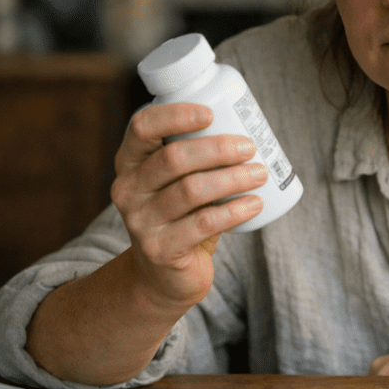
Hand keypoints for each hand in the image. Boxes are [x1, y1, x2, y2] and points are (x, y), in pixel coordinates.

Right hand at [110, 102, 267, 312]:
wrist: (165, 275)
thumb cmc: (183, 216)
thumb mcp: (178, 182)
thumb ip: (197, 157)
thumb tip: (247, 125)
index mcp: (130, 163)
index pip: (142, 128)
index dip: (176, 115)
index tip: (211, 113)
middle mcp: (127, 190)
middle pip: (173, 159)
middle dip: (218, 149)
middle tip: (250, 147)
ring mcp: (141, 222)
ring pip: (191, 190)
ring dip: (232, 178)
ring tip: (260, 174)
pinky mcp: (160, 250)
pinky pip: (203, 224)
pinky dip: (234, 210)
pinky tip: (255, 204)